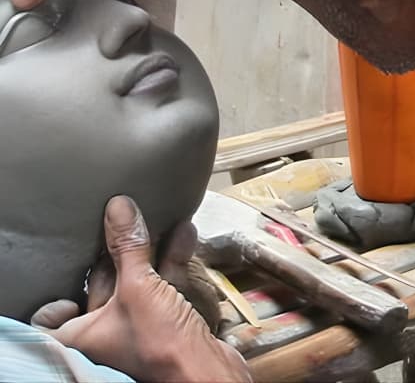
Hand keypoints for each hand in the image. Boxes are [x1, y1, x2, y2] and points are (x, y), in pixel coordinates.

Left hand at [31, 196, 251, 382]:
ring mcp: (137, 328)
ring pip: (138, 282)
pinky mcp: (166, 323)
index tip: (71, 272)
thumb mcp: (139, 286)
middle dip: (117, 253)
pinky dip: (173, 261)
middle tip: (122, 223)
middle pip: (101, 288)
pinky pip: (163, 286)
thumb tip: (117, 206)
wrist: (205, 371)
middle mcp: (105, 335)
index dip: (59, 298)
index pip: (53, 320)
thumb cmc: (158, 341)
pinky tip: (186, 234)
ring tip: (160, 219)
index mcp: (82, 336)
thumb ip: (128, 246)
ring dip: (152, 251)